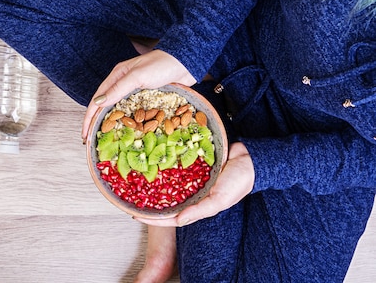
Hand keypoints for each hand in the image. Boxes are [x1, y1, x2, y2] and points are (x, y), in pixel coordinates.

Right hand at [81, 50, 195, 140]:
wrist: (186, 62)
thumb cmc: (161, 65)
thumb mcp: (137, 76)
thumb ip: (118, 88)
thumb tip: (98, 102)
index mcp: (117, 76)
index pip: (98, 99)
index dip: (89, 117)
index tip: (85, 134)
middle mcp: (124, 84)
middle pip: (106, 106)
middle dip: (97, 123)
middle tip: (92, 141)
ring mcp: (136, 92)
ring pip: (120, 111)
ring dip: (113, 125)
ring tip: (107, 140)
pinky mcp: (149, 99)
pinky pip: (135, 113)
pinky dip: (130, 123)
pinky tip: (128, 133)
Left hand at [134, 142, 254, 226]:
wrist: (251, 159)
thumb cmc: (239, 182)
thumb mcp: (219, 199)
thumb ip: (199, 210)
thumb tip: (178, 220)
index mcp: (198, 206)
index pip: (170, 218)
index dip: (152, 219)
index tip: (135, 215)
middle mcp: (193, 195)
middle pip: (166, 203)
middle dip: (148, 203)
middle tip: (129, 199)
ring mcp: (192, 180)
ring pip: (168, 186)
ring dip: (154, 186)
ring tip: (137, 183)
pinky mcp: (193, 166)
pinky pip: (175, 170)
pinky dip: (164, 169)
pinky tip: (153, 165)